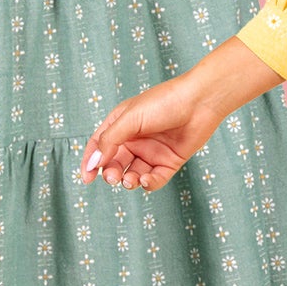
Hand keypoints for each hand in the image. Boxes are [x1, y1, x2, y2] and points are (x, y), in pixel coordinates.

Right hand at [78, 37, 285, 190]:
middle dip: (111, 173)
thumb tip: (93, 162)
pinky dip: (148, 183)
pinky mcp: (169, 162)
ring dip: (128, 181)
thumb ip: (109, 140)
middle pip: (115, 163)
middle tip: (113, 178)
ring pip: (133, 174)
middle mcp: (135, 139)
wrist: (200, 102)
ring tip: (130, 181)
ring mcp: (152, 152)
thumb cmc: (163, 102)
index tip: (86, 178)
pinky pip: (155, 179)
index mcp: (121, 124)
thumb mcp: (130, 118)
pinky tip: (146, 181)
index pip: (99, 146)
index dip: (90, 162)